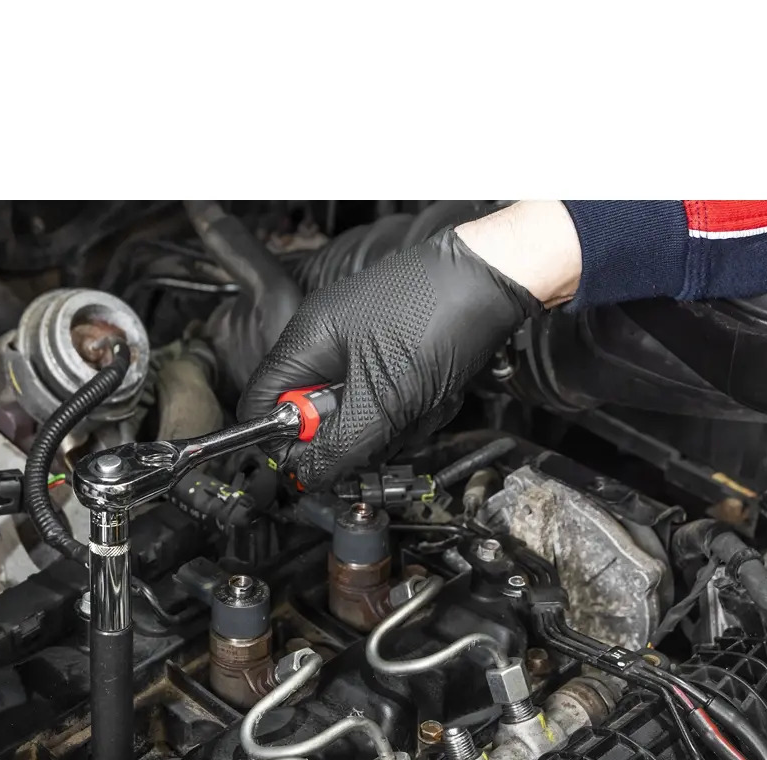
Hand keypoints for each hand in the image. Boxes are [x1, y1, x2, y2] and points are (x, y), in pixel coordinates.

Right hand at [240, 210, 572, 490]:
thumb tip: (308, 476)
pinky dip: (410, 409)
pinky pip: (387, 400)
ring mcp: (361, 343)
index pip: (262, 405)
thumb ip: (339, 445)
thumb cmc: (443, 312)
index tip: (312, 464)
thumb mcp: (384, 399)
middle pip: (313, 417)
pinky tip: (434, 396)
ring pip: (355, 414)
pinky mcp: (394, 349)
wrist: (503, 277)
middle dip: (351, 435)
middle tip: (381, 435)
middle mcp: (326, 339)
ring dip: (388, 425)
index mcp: (306, 341)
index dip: (281, 444)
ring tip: (419, 407)